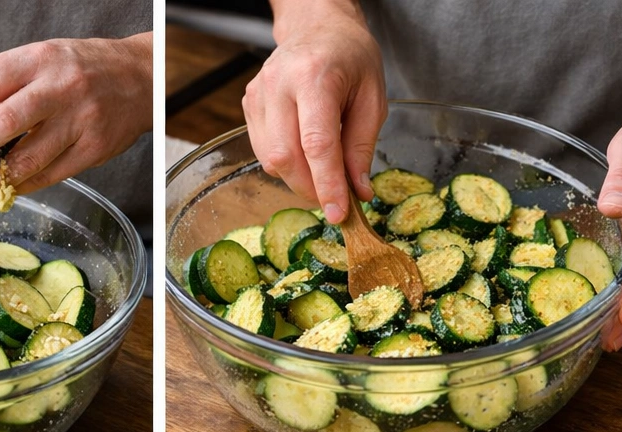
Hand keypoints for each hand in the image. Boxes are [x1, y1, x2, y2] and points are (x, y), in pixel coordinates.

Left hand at [0, 34, 151, 205]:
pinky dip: (20, 188)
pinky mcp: (92, 151)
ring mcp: (77, 122)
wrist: (138, 77)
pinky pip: (49, 176)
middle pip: (3, 124)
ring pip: (27, 160)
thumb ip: (3, 89)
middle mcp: (57, 89)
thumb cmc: (76, 70)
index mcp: (36, 60)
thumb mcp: (38, 62)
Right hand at [243, 0, 385, 221]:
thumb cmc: (349, 58)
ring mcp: (259, 94)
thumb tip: (358, 192)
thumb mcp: (372, 97)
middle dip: (311, 188)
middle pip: (286, 158)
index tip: (338, 214)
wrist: (317, 27)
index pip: (317, 144)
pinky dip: (286, 164)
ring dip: (299, 178)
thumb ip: (363, 147)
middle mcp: (279, 83)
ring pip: (272, 161)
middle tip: (334, 196)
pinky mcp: (249, 105)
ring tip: (321, 168)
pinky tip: (303, 150)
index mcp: (315, 76)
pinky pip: (264, 153)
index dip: (327, 185)